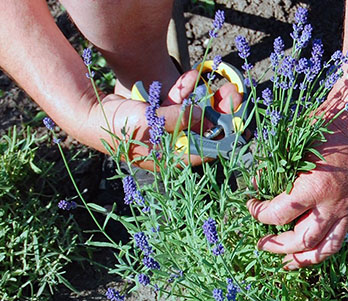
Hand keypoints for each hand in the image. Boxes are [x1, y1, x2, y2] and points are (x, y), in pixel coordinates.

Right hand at [82, 69, 241, 168]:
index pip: (207, 151)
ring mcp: (168, 131)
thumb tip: (202, 117)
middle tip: (235, 95)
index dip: (226, 138)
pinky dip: (186, 91)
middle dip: (221, 113)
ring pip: (196, 115)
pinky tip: (191, 77)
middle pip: (206, 130)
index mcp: (172, 159)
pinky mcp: (161, 116)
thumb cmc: (117, 127)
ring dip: (208, 99)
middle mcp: (174, 147)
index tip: (242, 125)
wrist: (89, 114)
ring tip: (222, 83)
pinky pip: (180, 104)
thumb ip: (177, 119)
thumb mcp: (149, 123)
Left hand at [247, 92, 347, 269]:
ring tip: (287, 264)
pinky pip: (339, 237)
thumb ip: (273, 171)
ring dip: (303, 259)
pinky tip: (310, 251)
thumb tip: (257, 188)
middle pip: (299, 240)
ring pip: (324, 248)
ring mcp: (345, 208)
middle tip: (261, 243)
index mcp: (312, 187)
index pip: (278, 215)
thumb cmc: (324, 126)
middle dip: (276, 246)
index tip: (251, 206)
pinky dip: (323, 249)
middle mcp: (330, 204)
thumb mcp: (292, 146)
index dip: (259, 214)